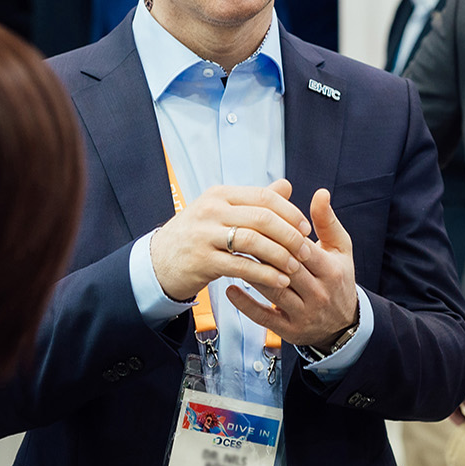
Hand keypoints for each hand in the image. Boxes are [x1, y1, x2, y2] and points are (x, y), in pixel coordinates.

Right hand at [150, 179, 311, 302]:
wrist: (159, 261)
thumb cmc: (197, 235)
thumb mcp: (221, 210)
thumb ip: (255, 199)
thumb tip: (287, 185)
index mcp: (220, 194)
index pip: (264, 197)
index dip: (289, 212)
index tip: (305, 227)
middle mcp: (211, 210)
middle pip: (262, 218)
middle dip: (289, 235)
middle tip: (306, 249)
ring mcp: (205, 235)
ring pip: (253, 241)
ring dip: (280, 255)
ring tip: (295, 266)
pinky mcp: (202, 260)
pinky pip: (242, 265)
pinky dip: (265, 273)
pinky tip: (279, 280)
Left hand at [226, 187, 358, 348]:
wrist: (343, 323)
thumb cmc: (338, 278)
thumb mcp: (340, 249)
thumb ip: (327, 222)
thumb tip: (321, 193)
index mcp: (331, 270)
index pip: (302, 248)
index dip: (280, 234)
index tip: (258, 220)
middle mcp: (319, 293)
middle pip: (286, 268)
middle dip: (262, 251)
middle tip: (237, 234)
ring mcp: (304, 314)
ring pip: (274, 290)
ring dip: (251, 272)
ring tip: (231, 256)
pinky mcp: (290, 330)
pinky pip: (264, 317)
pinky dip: (246, 304)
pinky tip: (230, 289)